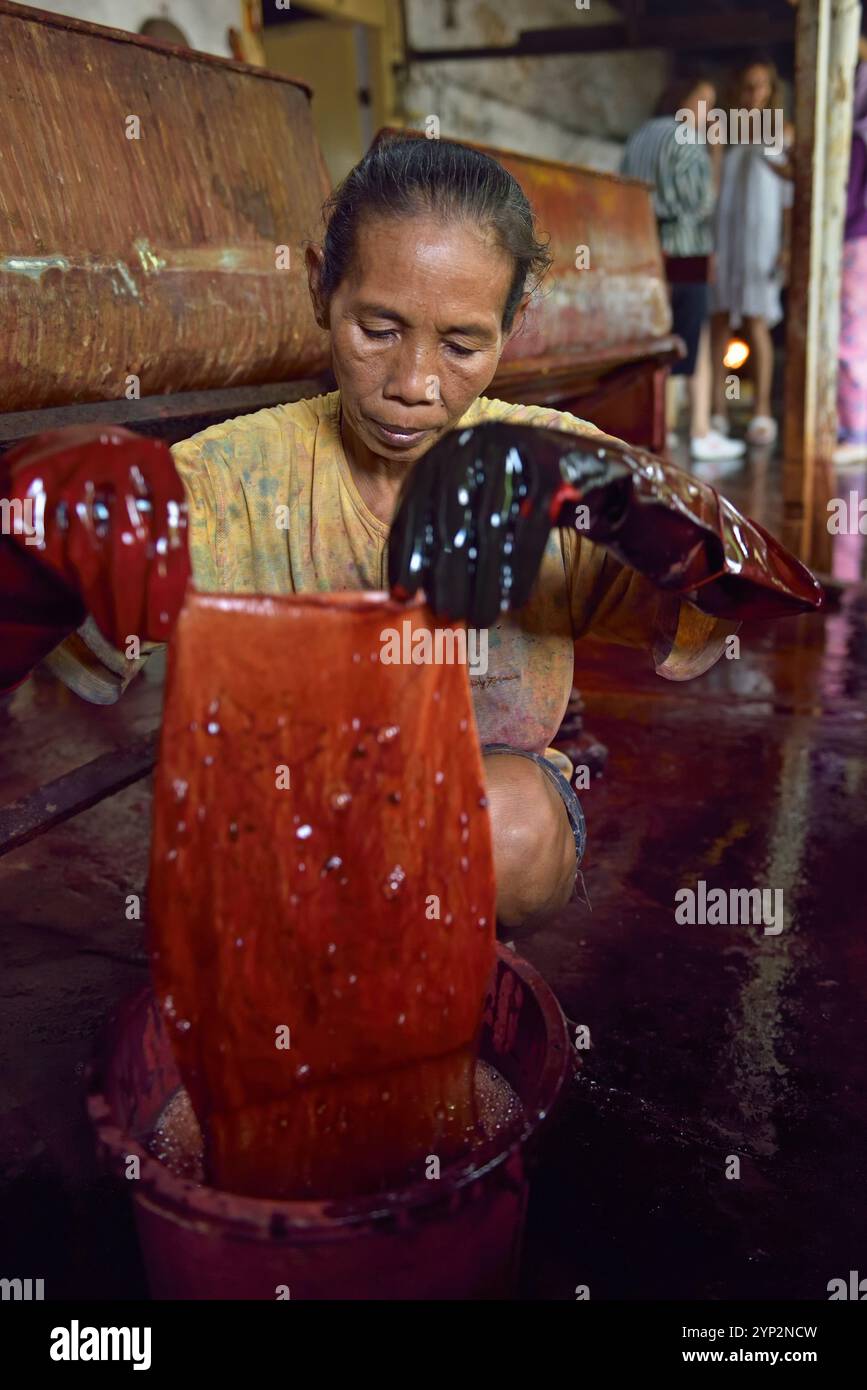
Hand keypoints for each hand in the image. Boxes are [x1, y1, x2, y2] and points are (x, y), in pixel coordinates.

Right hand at [1, 424, 190, 655]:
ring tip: (117, 632)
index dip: (166, 585)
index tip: (162, 629)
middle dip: (132, 603)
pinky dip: (67, 581)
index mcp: (155, 460)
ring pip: (85, 552)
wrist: (67, 450)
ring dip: (101, 602)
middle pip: (127, 543)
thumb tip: (181, 610)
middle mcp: (113, 454)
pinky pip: (49, 548)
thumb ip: (169, 541)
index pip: (168, 528)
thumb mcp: (154, 502)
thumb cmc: (125, 492)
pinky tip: (86, 600)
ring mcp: (68, 467)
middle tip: (137, 641)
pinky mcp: (31, 483)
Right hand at [387, 422, 822, 625]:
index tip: (511, 604)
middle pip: (487, 514)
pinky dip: (408, 550)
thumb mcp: (635, 526)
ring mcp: (466, 449)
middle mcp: (507, 441)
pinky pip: (415, 512)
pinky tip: (406, 589)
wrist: (562, 462)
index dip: (517, 558)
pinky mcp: (434, 465)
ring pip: (446, 514)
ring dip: (440, 568)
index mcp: (558, 455)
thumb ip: (657, 573)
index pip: (534, 508)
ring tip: (444, 612)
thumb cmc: (606, 513)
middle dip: (474, 572)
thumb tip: (688, 640)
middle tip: (471, 619)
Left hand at [388, 422, 634, 627]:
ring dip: (484, 582)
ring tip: (480, 620)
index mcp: (445, 450)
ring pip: (491, 529)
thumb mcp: (472, 507)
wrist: (585, 470)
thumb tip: (405, 594)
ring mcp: (515, 449)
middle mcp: (474, 442)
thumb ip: (440, 538)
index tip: (402, 595)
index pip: (416, 506)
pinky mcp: (552, 466)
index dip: (408, 553)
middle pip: (453, 520)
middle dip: (447, 575)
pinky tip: (513, 602)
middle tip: (446, 616)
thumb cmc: (515, 499)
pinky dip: (520, 570)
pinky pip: (531, 527)